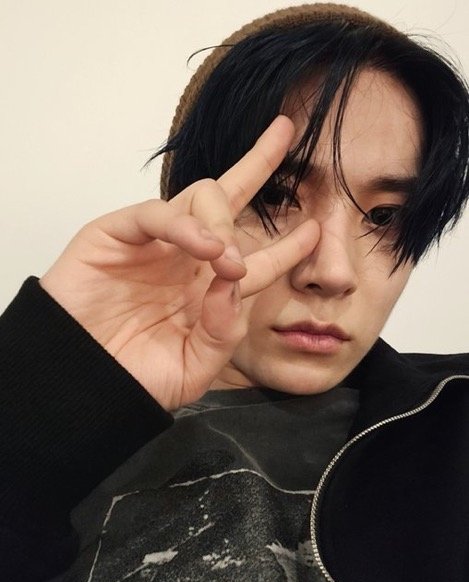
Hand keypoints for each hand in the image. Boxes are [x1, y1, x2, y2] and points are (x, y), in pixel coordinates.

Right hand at [40, 116, 318, 409]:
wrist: (81, 384)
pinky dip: (185, 225)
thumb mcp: (194, 368)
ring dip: (223, 220)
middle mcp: (187, 259)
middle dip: (259, 163)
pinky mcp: (116, 234)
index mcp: (209, 291)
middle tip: (284, 138)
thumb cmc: (134, 377)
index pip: (257, 259)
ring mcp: (154, 244)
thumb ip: (223, 330)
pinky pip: (156, 214)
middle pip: (229, 199)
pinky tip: (205, 248)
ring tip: (225, 257)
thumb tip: (236, 279)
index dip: (288, 245)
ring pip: (199, 197)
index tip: (316, 229)